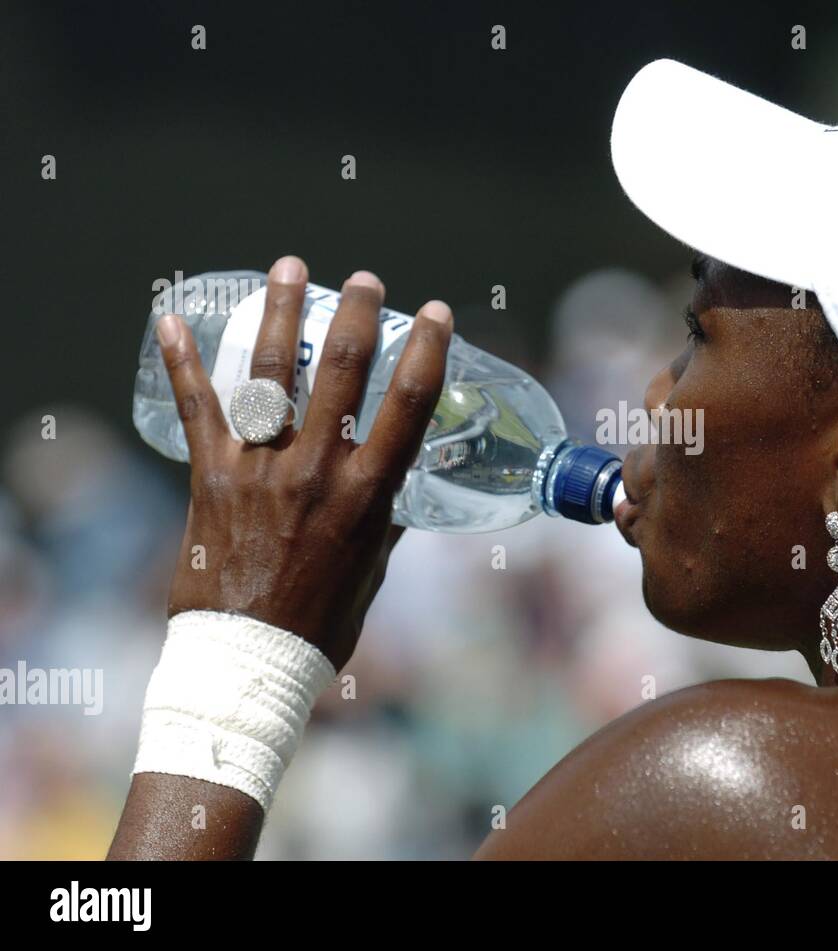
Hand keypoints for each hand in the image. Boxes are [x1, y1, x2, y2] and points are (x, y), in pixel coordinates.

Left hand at [156, 255, 452, 668]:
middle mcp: (317, 470)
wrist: (250, 660)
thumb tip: (396, 490)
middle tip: (363, 280)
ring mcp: (260, 470)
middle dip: (355, 313)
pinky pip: (197, 410)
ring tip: (289, 266)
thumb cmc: (323, 621)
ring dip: (281, 312)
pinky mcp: (211, 478)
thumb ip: (385, 520)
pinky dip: (181, 361)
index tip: (434, 312)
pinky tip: (172, 318)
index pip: (408, 404)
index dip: (426, 349)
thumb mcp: (374, 568)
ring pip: (270, 374)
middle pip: (341, 370)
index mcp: (367, 493)